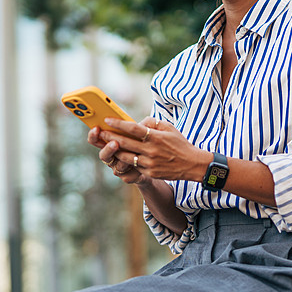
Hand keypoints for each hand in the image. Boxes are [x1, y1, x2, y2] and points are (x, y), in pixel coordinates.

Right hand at [88, 125, 147, 184]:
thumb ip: (140, 126)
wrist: (154, 162)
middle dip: (108, 149)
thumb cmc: (145, 142)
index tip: (96, 128)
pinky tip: (140, 167)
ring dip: (123, 160)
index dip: (94, 135)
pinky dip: (133, 172)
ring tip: (131, 155)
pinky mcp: (127, 177)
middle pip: (103, 155)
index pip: (96, 139)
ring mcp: (118, 168)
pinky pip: (127, 176)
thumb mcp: (143, 131)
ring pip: (117, 166)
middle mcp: (112, 156)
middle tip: (115, 143)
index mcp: (110, 143)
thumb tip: (141, 123)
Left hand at [94, 116, 210, 183]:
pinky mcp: (150, 172)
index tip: (107, 119)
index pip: (133, 128)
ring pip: (125, 156)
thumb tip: (138, 123)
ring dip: (114, 150)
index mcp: (156, 136)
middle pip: (125, 142)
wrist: (191, 164)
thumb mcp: (169, 128)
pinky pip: (133, 165)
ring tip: (107, 144)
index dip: (118, 123)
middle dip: (110, 136)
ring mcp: (149, 162)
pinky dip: (125, 160)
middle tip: (100, 132)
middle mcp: (151, 150)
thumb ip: (152, 123)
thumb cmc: (179, 143)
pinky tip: (119, 155)